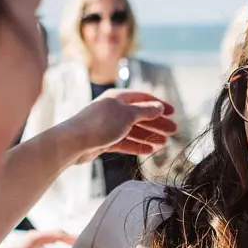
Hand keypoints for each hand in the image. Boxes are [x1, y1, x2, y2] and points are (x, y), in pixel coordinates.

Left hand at [62, 90, 178, 165]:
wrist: (74, 142)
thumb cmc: (100, 124)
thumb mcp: (128, 115)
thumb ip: (145, 111)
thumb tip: (159, 107)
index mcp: (118, 97)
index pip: (143, 98)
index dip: (159, 105)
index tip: (173, 113)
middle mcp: (113, 109)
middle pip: (140, 115)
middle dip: (157, 123)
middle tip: (173, 131)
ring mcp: (108, 125)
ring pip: (133, 130)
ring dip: (149, 136)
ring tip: (163, 143)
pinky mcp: (104, 140)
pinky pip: (124, 141)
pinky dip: (136, 145)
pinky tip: (149, 150)